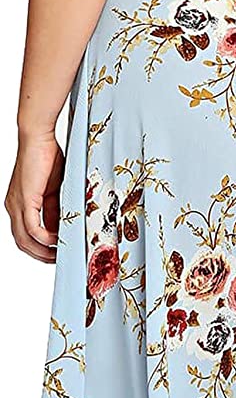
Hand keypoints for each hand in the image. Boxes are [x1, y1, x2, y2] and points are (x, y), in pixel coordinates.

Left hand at [4, 133, 64, 260]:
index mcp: (18, 204)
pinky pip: (32, 229)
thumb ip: (55, 209)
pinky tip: (57, 241)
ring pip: (25, 240)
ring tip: (60, 255)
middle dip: (41, 256)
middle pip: (22, 243)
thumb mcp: (54, 190)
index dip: (40, 249)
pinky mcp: (24, 200)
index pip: (25, 235)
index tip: (57, 253)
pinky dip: (45, 238)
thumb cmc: (47, 157)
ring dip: (43, 251)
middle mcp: (13, 207)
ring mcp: (16, 204)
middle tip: (59, 261)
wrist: (38, 136)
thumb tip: (61, 228)